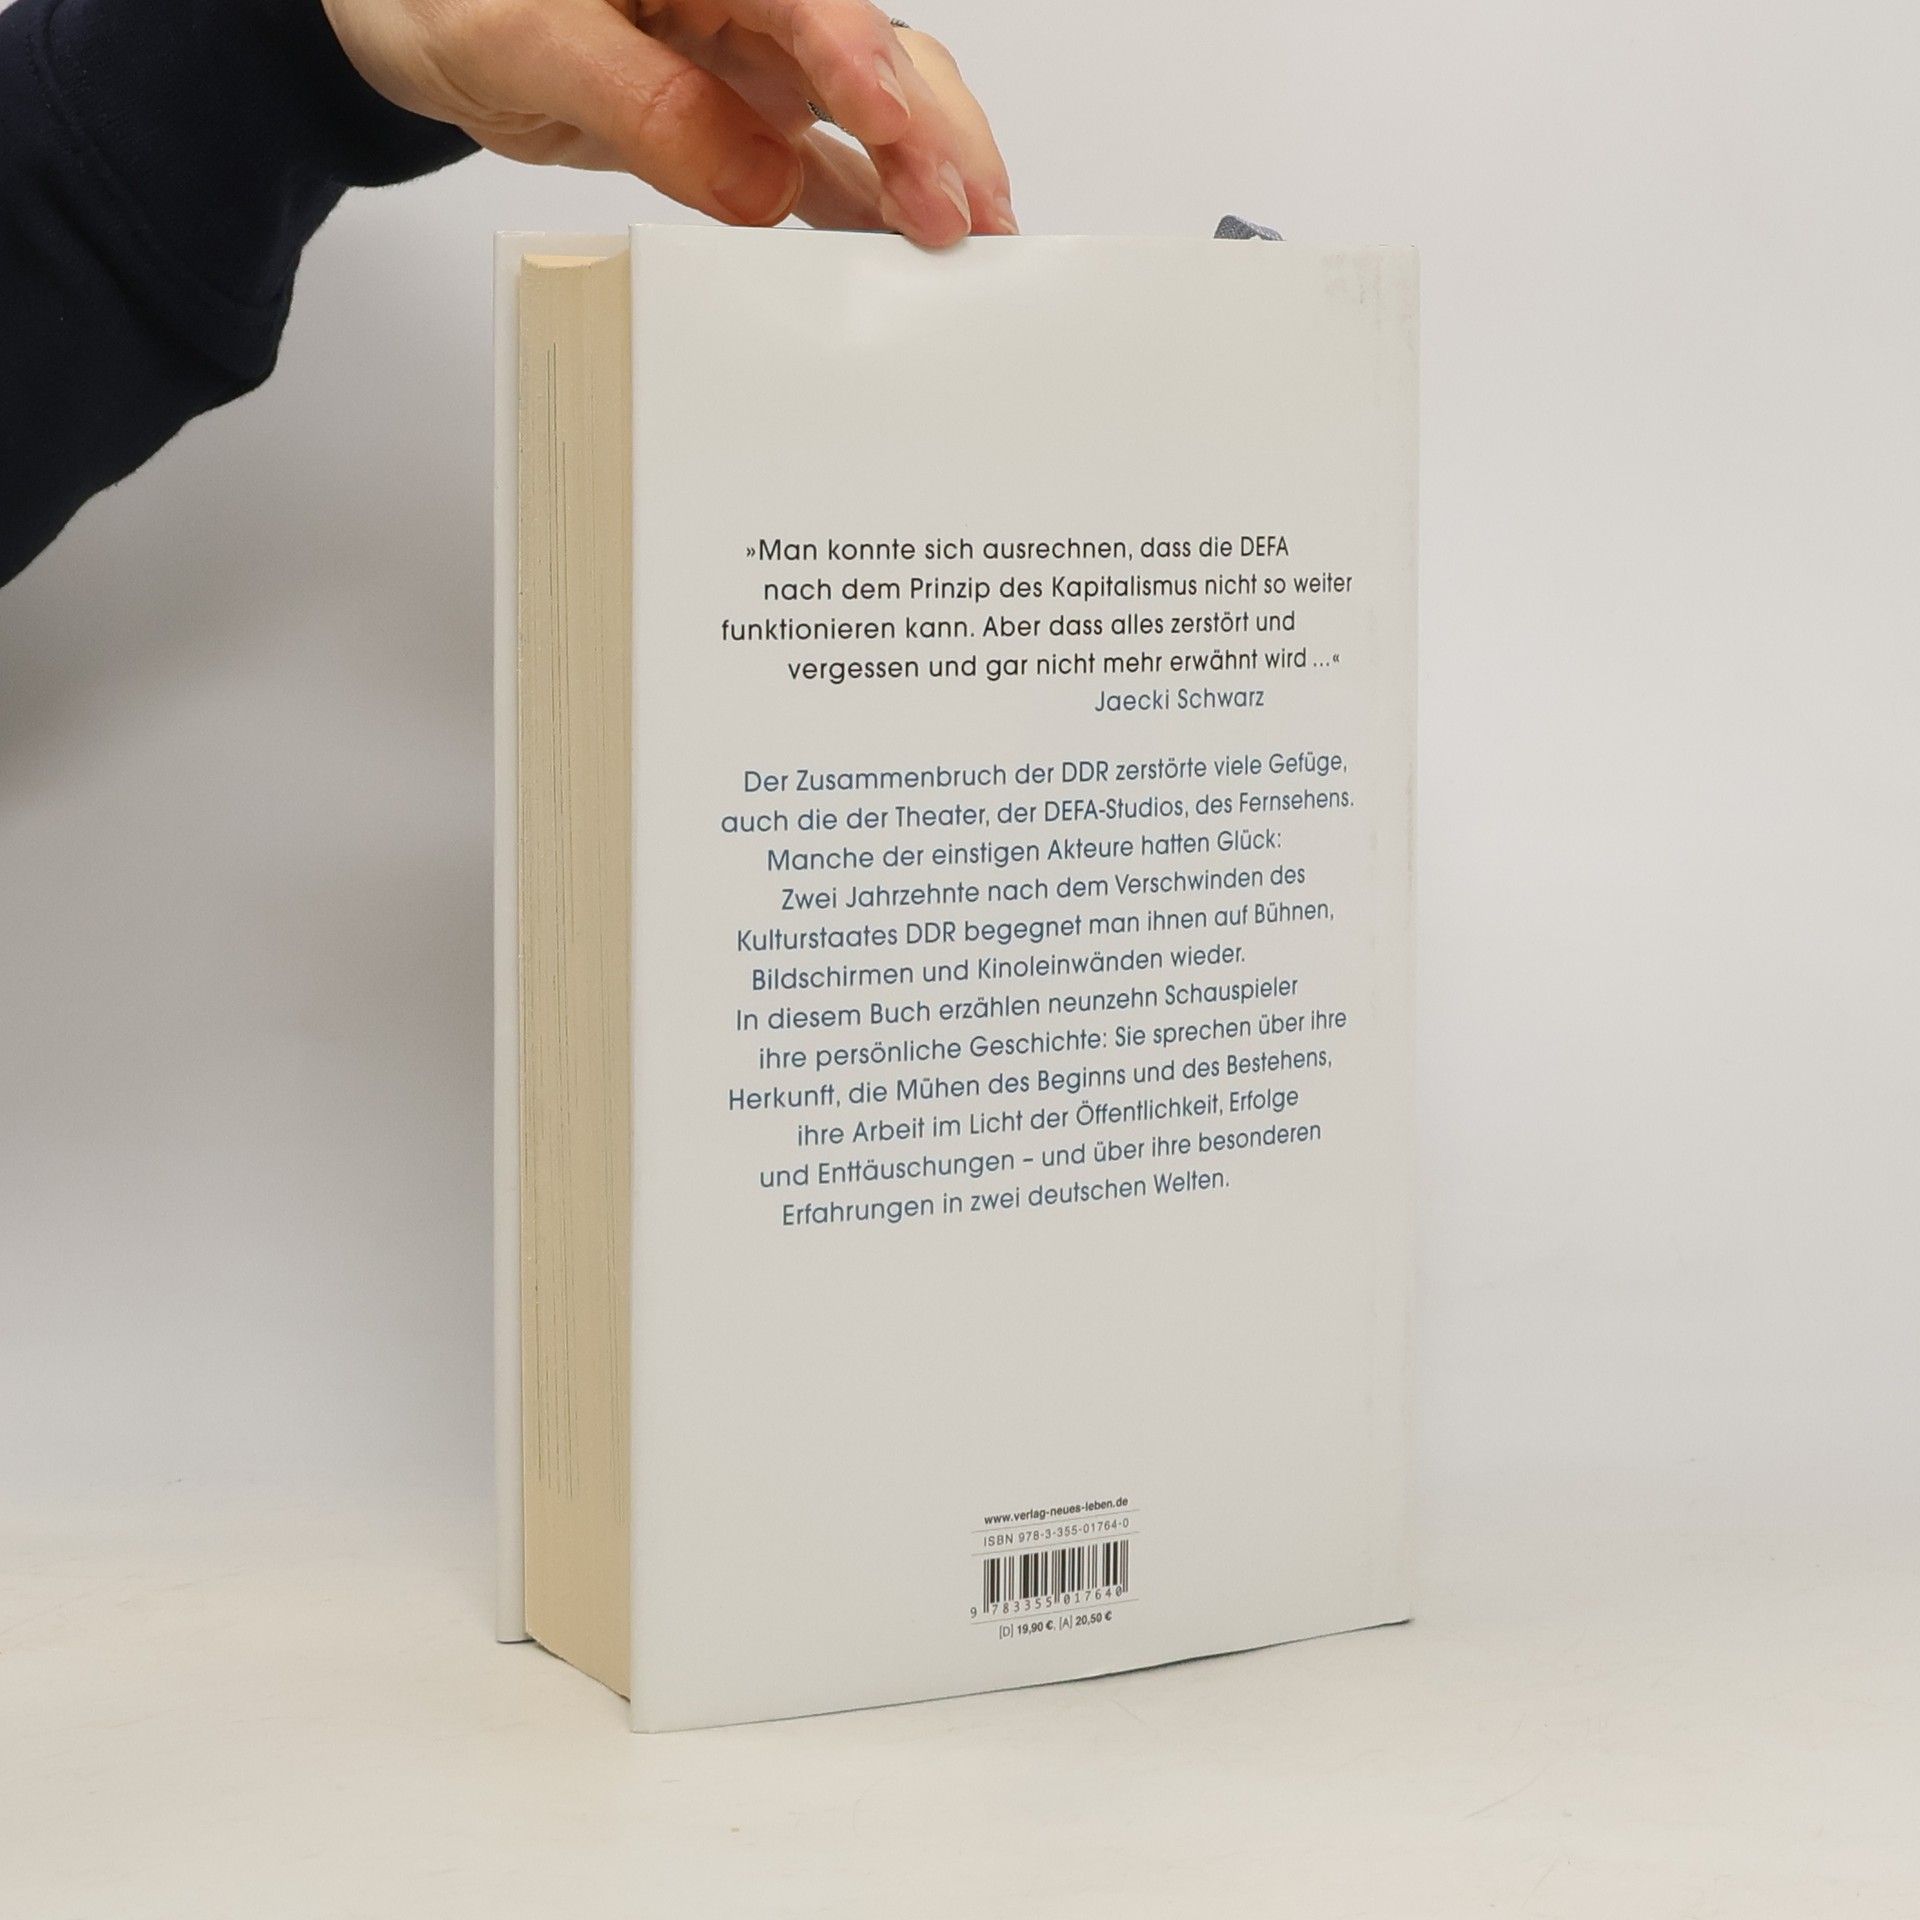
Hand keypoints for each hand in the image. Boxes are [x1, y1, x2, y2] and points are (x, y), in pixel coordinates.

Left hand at [321, 0, 1014, 245]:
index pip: (806, 4)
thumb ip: (644, 106)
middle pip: (868, 50)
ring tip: (969, 242)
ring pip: (862, 107)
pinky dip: (862, 202)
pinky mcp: (733, 112)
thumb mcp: (518, 44)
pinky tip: (896, 249)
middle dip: (930, 133)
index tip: (904, 141)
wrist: (407, 11)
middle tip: (967, 220)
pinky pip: (815, 156)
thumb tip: (761, 188)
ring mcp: (743, 55)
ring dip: (919, 172)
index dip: (865, 70)